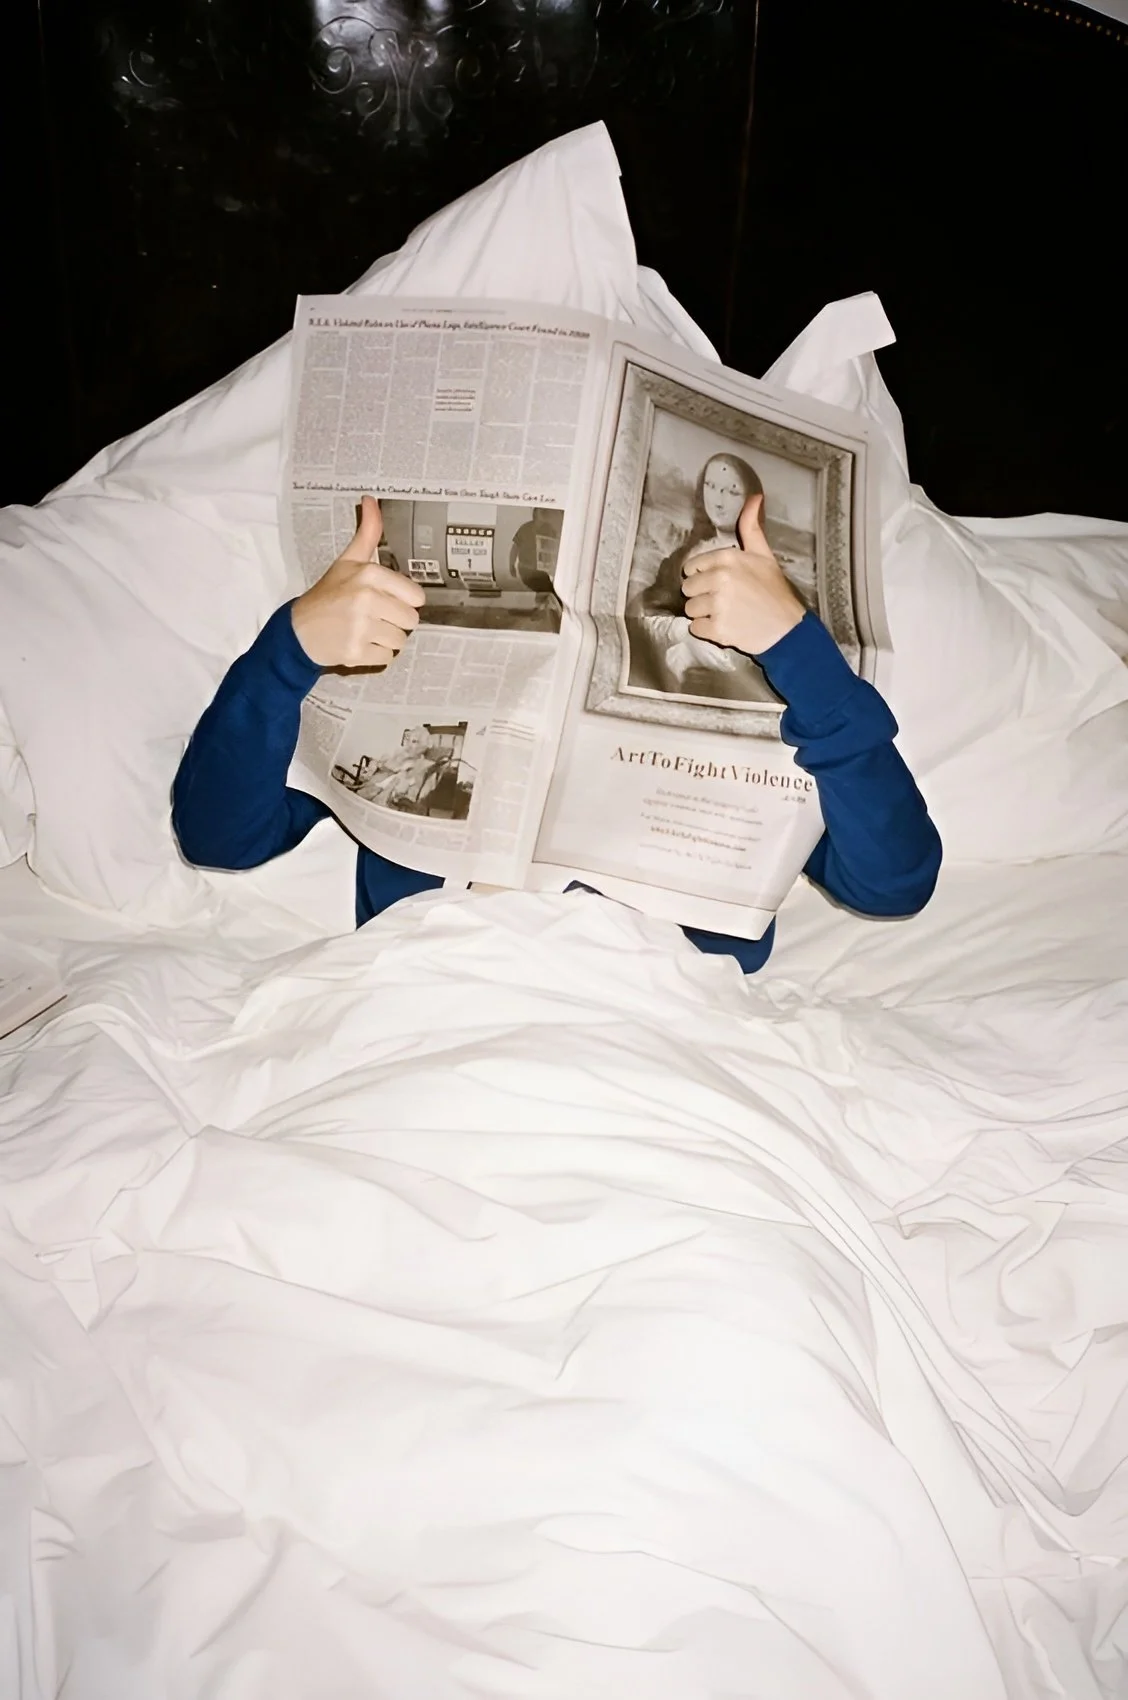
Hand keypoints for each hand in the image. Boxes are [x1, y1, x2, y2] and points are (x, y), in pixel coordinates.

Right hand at [291, 496, 424, 668]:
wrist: (298, 630)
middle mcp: (366, 600)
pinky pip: (387, 658)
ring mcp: (361, 628)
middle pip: (411, 620)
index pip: (416, 596)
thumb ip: (367, 533)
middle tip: (373, 616)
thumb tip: (371, 500)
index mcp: (369, 575)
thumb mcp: (348, 561)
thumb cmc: (328, 594)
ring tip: (364, 630)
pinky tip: (358, 643)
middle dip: (395, 621)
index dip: (403, 600)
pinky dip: (375, 655)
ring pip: (400, 641)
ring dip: (385, 639)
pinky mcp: (356, 652)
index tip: (385, 599)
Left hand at [681, 494, 804, 656]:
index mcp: (727, 558)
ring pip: (690, 609)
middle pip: (688, 588)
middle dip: (701, 595)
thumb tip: (755, 497)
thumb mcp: (764, 555)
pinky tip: (725, 626)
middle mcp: (720, 579)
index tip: (718, 583)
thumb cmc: (775, 591)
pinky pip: (695, 629)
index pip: (692, 567)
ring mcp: (717, 605)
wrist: (787, 629)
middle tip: (723, 600)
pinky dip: (707, 631)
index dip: (703, 576)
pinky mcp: (717, 629)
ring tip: (725, 613)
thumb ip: (751, 527)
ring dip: (703, 614)